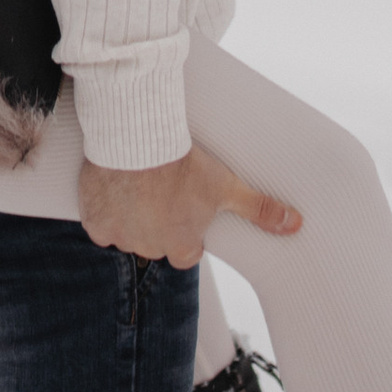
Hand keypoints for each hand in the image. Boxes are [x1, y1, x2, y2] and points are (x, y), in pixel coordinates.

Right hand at [78, 146, 301, 267]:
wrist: (138, 139)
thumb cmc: (184, 163)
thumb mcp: (227, 187)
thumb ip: (261, 210)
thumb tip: (296, 225)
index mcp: (182, 246)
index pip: (187, 252)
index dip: (186, 229)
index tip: (183, 205)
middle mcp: (150, 249)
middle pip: (156, 243)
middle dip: (158, 222)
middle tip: (161, 191)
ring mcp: (121, 238)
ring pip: (127, 235)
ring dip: (131, 217)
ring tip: (138, 184)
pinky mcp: (95, 223)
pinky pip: (100, 226)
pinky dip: (104, 211)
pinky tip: (115, 189)